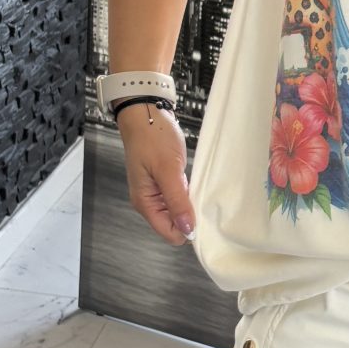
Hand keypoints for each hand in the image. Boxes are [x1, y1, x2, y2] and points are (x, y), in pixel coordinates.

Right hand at [117, 102, 195, 243]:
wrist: (146, 114)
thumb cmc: (153, 138)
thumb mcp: (168, 169)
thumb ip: (177, 201)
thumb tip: (188, 229)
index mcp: (145, 203)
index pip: (170, 233)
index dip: (187, 230)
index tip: (204, 218)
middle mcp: (149, 202)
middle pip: (174, 225)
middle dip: (190, 218)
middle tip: (203, 200)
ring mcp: (157, 192)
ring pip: (179, 212)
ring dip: (191, 205)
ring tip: (199, 190)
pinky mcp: (165, 183)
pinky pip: (180, 198)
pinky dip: (189, 194)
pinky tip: (196, 184)